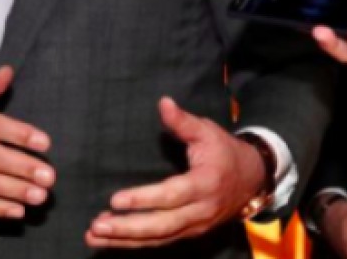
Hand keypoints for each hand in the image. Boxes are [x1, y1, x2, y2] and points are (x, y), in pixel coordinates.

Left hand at [85, 97, 264, 249]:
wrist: (253, 180)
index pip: (172, 195)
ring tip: (94, 236)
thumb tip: (163, 102)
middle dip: (128, 228)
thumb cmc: (224, 152)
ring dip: (125, 240)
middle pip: (162, 226)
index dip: (143, 199)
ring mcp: (195, 226)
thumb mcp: (208, 131)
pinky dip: (133, 244)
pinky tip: (109, 241)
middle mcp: (200, 211)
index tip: (115, 200)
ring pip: (158, 238)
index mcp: (205, 184)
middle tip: (96, 225)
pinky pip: (160, 242)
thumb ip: (183, 121)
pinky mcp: (188, 233)